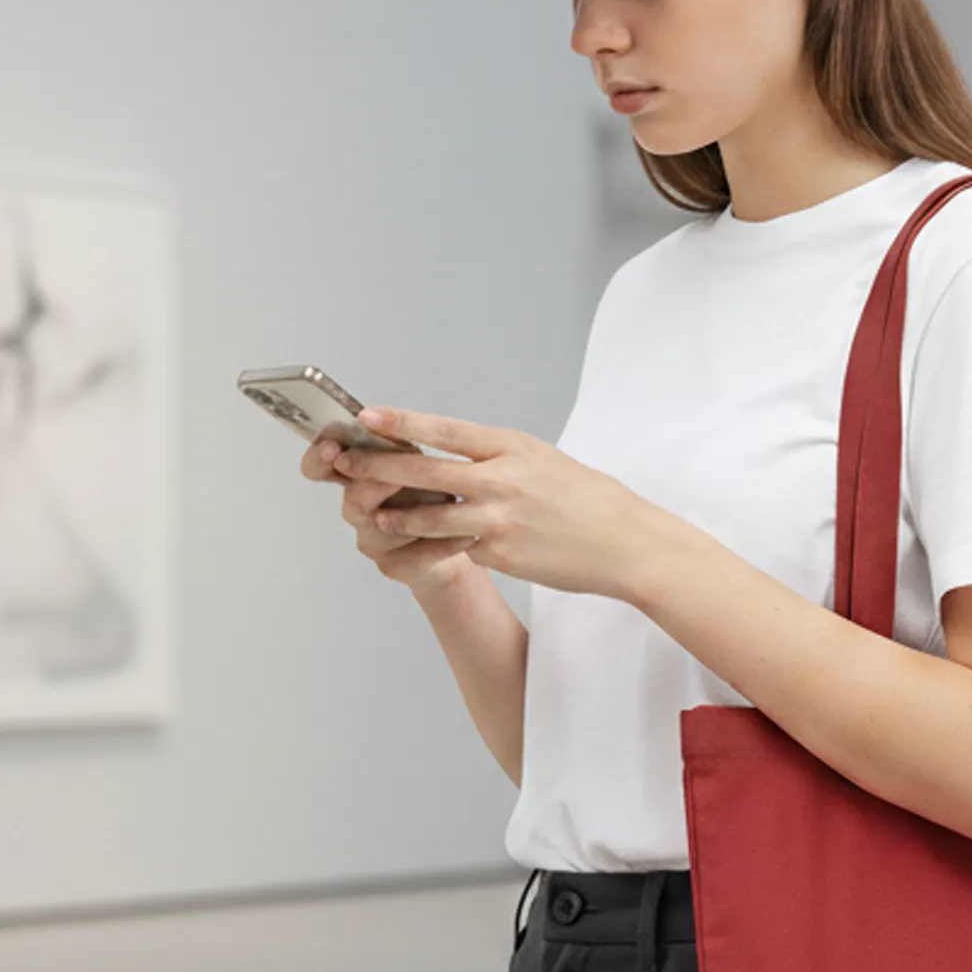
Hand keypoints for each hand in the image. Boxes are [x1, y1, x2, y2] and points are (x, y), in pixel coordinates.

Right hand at [299, 426, 477, 590]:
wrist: (460, 535)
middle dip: (374, 485)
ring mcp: (373, 539)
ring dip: (418, 512)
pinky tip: (467, 535)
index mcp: (357, 475)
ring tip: (449, 501)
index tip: (332, 448)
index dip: (319, 457)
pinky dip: (443, 544)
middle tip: (391, 477)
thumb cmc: (434, 490)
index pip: (320, 466)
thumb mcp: (417, 457)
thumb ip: (395, 443)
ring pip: (385, 527)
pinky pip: (415, 556)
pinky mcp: (395, 565)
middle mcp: (358, 508)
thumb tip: (380, 419)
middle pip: (353, 499)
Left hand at [317, 406, 673, 600]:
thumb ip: (498, 456)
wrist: (624, 543)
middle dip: (381, 468)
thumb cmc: (587, 498)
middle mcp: (503, 480)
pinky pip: (457, 550)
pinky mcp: (501, 554)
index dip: (403, 422)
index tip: (368, 416)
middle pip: (428, 471)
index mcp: (513, 447)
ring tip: (375, 516)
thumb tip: (457, 452)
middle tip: (347, 464)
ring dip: (399, 516)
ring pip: (432, 516)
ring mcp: (500, 519)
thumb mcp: (543, 460)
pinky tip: (417, 551)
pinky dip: (437, 549)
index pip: (447, 430)